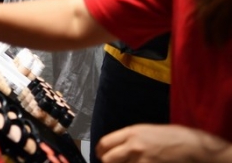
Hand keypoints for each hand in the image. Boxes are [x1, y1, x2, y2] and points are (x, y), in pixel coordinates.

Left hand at [96, 124, 217, 162]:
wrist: (192, 145)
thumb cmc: (173, 136)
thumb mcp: (147, 131)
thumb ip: (130, 138)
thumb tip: (117, 147)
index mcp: (132, 132)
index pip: (105, 143)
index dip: (100, 151)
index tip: (100, 154)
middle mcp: (133, 145)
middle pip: (108, 159)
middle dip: (107, 162)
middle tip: (111, 162)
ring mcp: (141, 158)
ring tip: (130, 162)